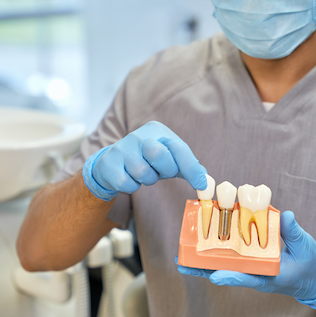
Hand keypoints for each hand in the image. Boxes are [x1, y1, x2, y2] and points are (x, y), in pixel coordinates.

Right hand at [83, 121, 206, 200]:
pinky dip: (132, 186)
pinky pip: (128, 183)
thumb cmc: (146, 161)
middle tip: (161, 172)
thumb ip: (188, 167)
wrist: (111, 164)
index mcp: (156, 130)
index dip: (191, 167)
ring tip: (143, 174)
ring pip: (142, 172)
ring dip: (147, 180)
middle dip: (165, 170)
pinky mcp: (109, 164)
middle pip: (159, 154)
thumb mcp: (168, 159)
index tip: (201, 184)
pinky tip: (129, 178)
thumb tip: (206, 180)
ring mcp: (121, 148)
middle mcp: (138, 135)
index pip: (178, 147)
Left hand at [177, 211, 315, 308]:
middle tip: (182, 264)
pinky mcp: (251, 260)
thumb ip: (294, 232)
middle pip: (226, 272)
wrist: (315, 277)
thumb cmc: (310, 265)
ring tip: (183, 256)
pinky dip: (217, 250)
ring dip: (204, 261)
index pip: (247, 277)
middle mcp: (255, 272)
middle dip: (204, 269)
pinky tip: (202, 242)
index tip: (215, 276)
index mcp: (269, 275)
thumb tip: (285, 216)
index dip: (231, 277)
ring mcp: (251, 267)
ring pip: (224, 265)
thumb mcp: (305, 248)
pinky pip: (231, 257)